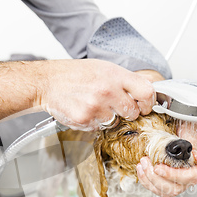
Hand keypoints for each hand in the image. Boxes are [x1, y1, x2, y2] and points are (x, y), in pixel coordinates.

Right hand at [36, 59, 155, 130]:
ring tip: (96, 105)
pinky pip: (99, 128)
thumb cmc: (76, 74)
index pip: (146, 92)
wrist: (48, 81)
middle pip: (133, 112)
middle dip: (127, 112)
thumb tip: (146, 91)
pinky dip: (94, 122)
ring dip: (109, 117)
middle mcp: (107, 90)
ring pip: (115, 122)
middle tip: (115, 105)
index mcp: (115, 75)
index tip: (144, 105)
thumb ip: (125, 80)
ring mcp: (96, 106)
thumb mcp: (104, 68)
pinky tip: (86, 110)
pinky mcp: (85, 119)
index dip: (148, 102)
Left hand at [136, 122, 196, 196]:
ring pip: (164, 191)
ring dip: (149, 179)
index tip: (158, 168)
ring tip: (142, 164)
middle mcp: (190, 178)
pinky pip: (157, 189)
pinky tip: (141, 170)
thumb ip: (193, 141)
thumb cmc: (190, 133)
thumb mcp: (193, 132)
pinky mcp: (168, 183)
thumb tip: (193, 153)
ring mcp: (179, 182)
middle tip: (146, 162)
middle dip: (155, 177)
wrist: (184, 134)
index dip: (173, 175)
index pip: (189, 177)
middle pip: (174, 188)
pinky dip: (146, 181)